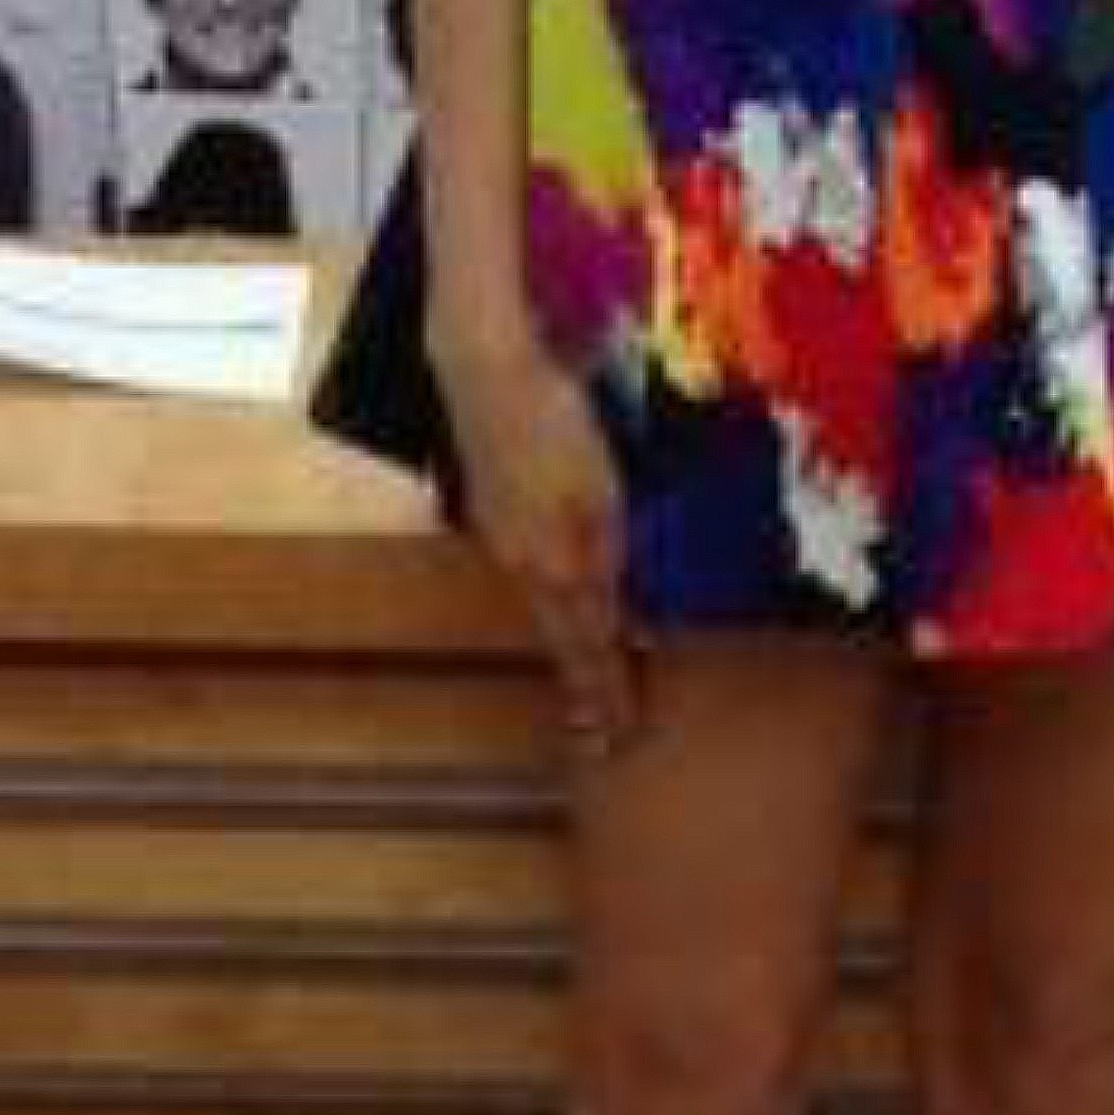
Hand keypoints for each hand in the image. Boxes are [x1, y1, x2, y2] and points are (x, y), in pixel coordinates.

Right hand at [435, 323, 638, 759]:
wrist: (485, 370)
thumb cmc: (557, 427)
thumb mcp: (602, 496)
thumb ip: (613, 560)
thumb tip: (628, 626)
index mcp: (554, 567)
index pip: (587, 651)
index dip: (603, 697)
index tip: (613, 744)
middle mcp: (522, 564)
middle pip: (562, 638)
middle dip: (584, 685)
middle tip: (598, 734)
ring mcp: (501, 535)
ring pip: (545, 606)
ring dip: (571, 644)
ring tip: (589, 678)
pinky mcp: (492, 506)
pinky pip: (532, 572)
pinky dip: (555, 600)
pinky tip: (564, 596)